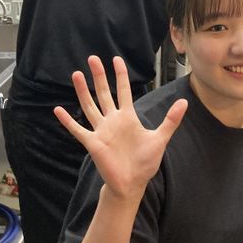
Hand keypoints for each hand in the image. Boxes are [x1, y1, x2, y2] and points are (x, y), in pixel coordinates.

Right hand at [54, 56, 186, 199]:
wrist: (132, 183)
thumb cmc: (145, 162)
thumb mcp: (160, 138)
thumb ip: (171, 120)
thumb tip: (185, 102)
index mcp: (128, 117)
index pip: (124, 90)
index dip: (120, 75)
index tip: (116, 59)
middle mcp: (112, 121)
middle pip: (104, 93)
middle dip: (99, 76)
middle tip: (93, 58)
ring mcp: (101, 131)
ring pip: (89, 106)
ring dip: (83, 91)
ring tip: (76, 74)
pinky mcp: (93, 143)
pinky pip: (78, 130)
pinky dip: (68, 120)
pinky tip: (58, 110)